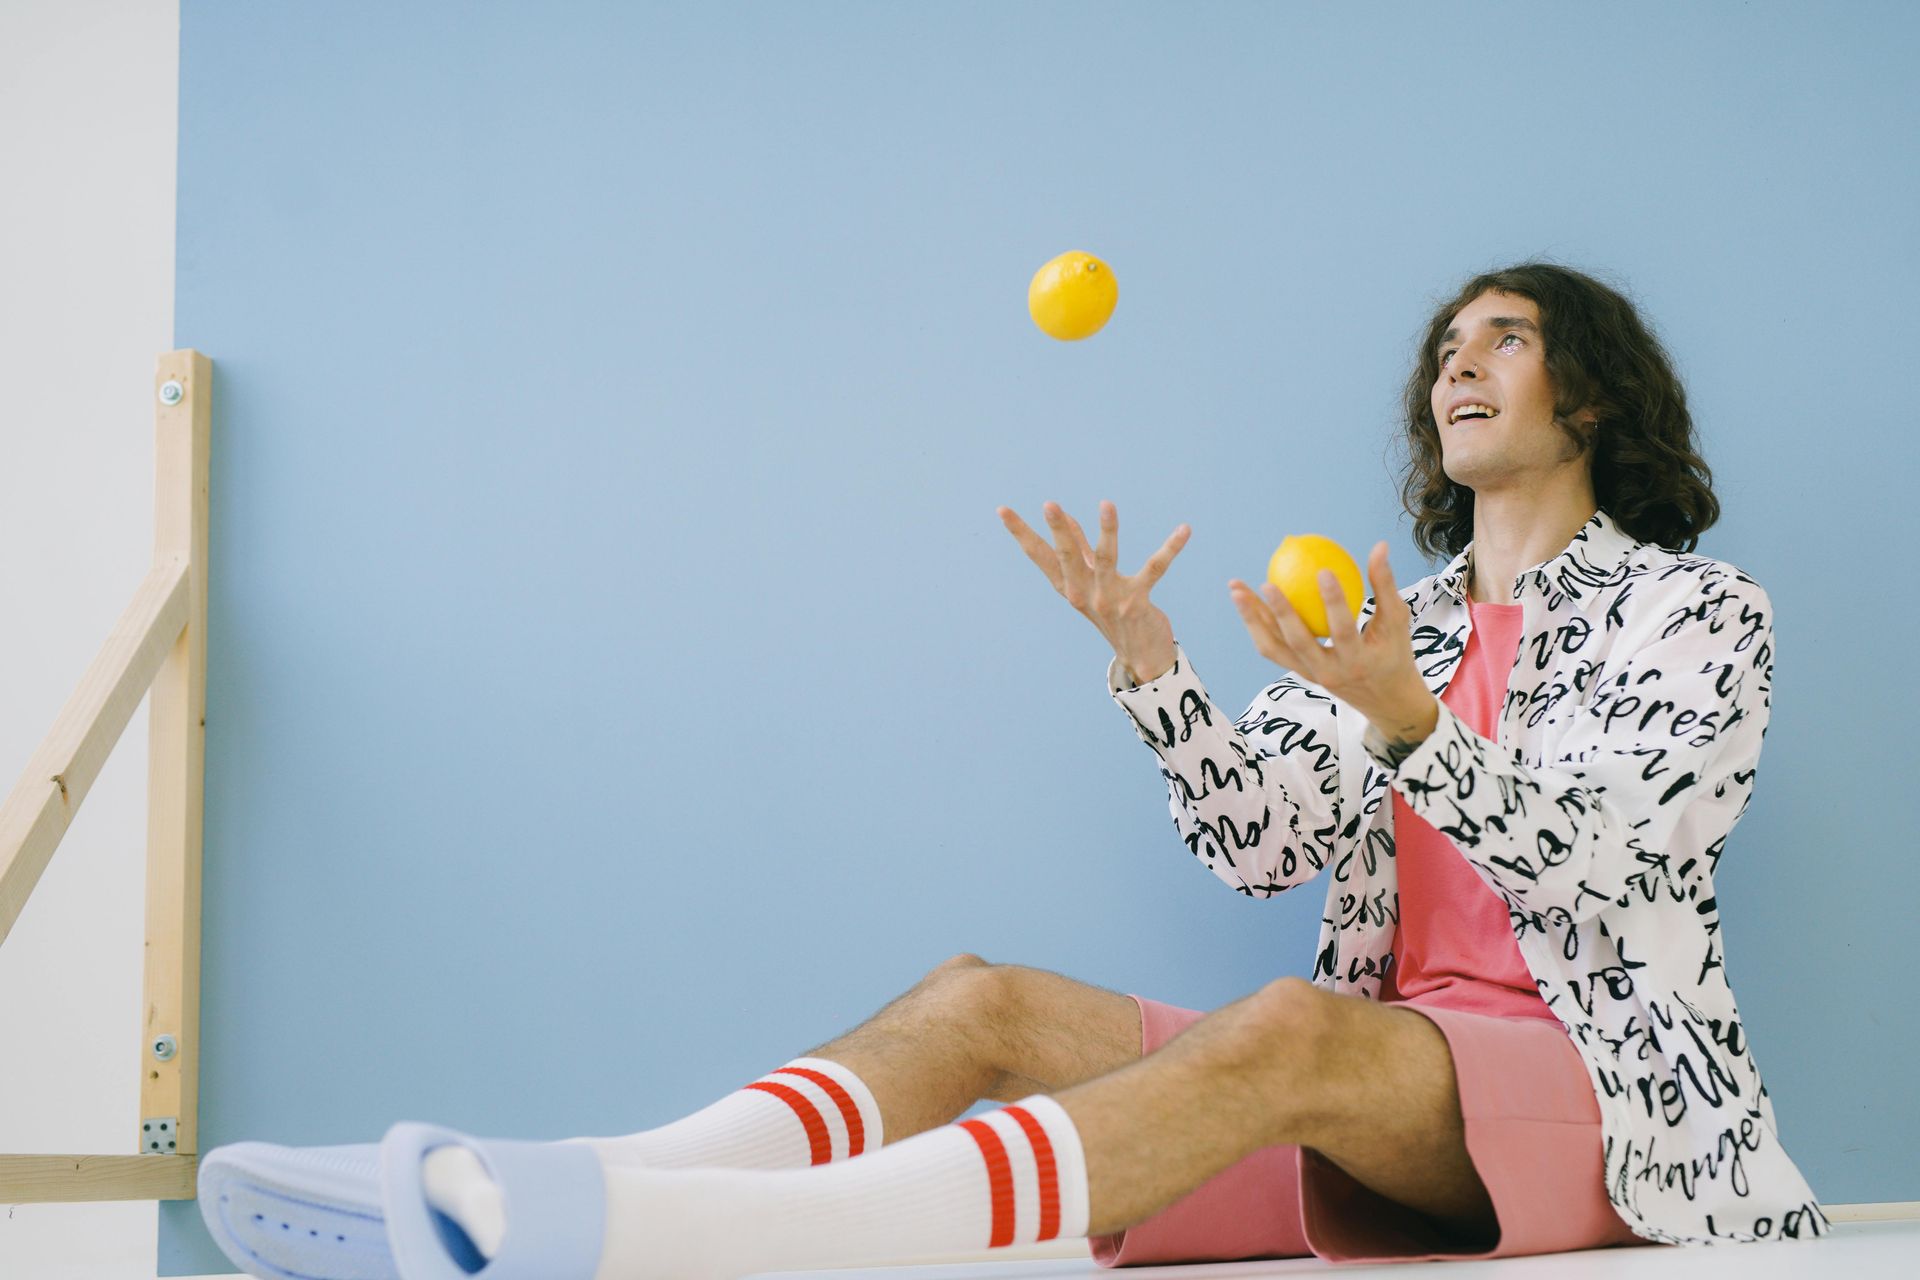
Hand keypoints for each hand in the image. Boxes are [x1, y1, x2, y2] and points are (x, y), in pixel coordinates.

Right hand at [998, 500, 1189, 673]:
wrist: (1139, 655)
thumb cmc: (1111, 611)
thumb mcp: (1089, 581)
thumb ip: (1078, 548)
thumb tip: (1064, 517)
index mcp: (1068, 587)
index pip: (1039, 555)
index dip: (1020, 533)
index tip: (1002, 510)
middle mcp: (1083, 593)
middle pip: (1067, 557)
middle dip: (1059, 530)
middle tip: (1049, 504)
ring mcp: (1109, 599)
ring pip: (1106, 559)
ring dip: (1107, 531)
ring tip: (1107, 505)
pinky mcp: (1137, 602)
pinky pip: (1154, 569)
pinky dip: (1170, 549)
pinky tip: (1185, 530)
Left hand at [1226, 541, 1423, 722]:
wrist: (1383, 699)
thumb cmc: (1393, 652)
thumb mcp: (1396, 622)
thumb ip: (1385, 585)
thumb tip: (1379, 546)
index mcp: (1358, 660)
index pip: (1343, 629)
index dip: (1334, 601)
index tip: (1323, 570)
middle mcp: (1329, 672)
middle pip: (1298, 641)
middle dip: (1280, 612)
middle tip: (1266, 582)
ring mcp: (1309, 674)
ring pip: (1274, 647)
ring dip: (1252, 618)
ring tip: (1236, 590)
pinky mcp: (1297, 672)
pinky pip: (1271, 648)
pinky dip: (1257, 625)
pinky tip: (1248, 602)